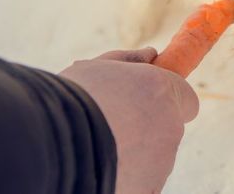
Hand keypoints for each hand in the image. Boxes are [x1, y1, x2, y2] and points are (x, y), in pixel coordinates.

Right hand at [60, 48, 198, 193]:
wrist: (47, 144)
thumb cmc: (70, 100)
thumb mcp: (96, 67)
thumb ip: (129, 60)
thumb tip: (151, 54)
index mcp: (163, 91)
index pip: (186, 99)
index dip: (166, 102)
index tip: (146, 104)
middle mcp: (171, 127)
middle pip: (167, 130)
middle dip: (146, 129)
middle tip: (112, 129)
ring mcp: (162, 164)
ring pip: (154, 160)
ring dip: (134, 155)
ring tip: (97, 150)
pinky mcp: (148, 190)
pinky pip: (144, 184)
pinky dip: (128, 179)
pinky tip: (99, 173)